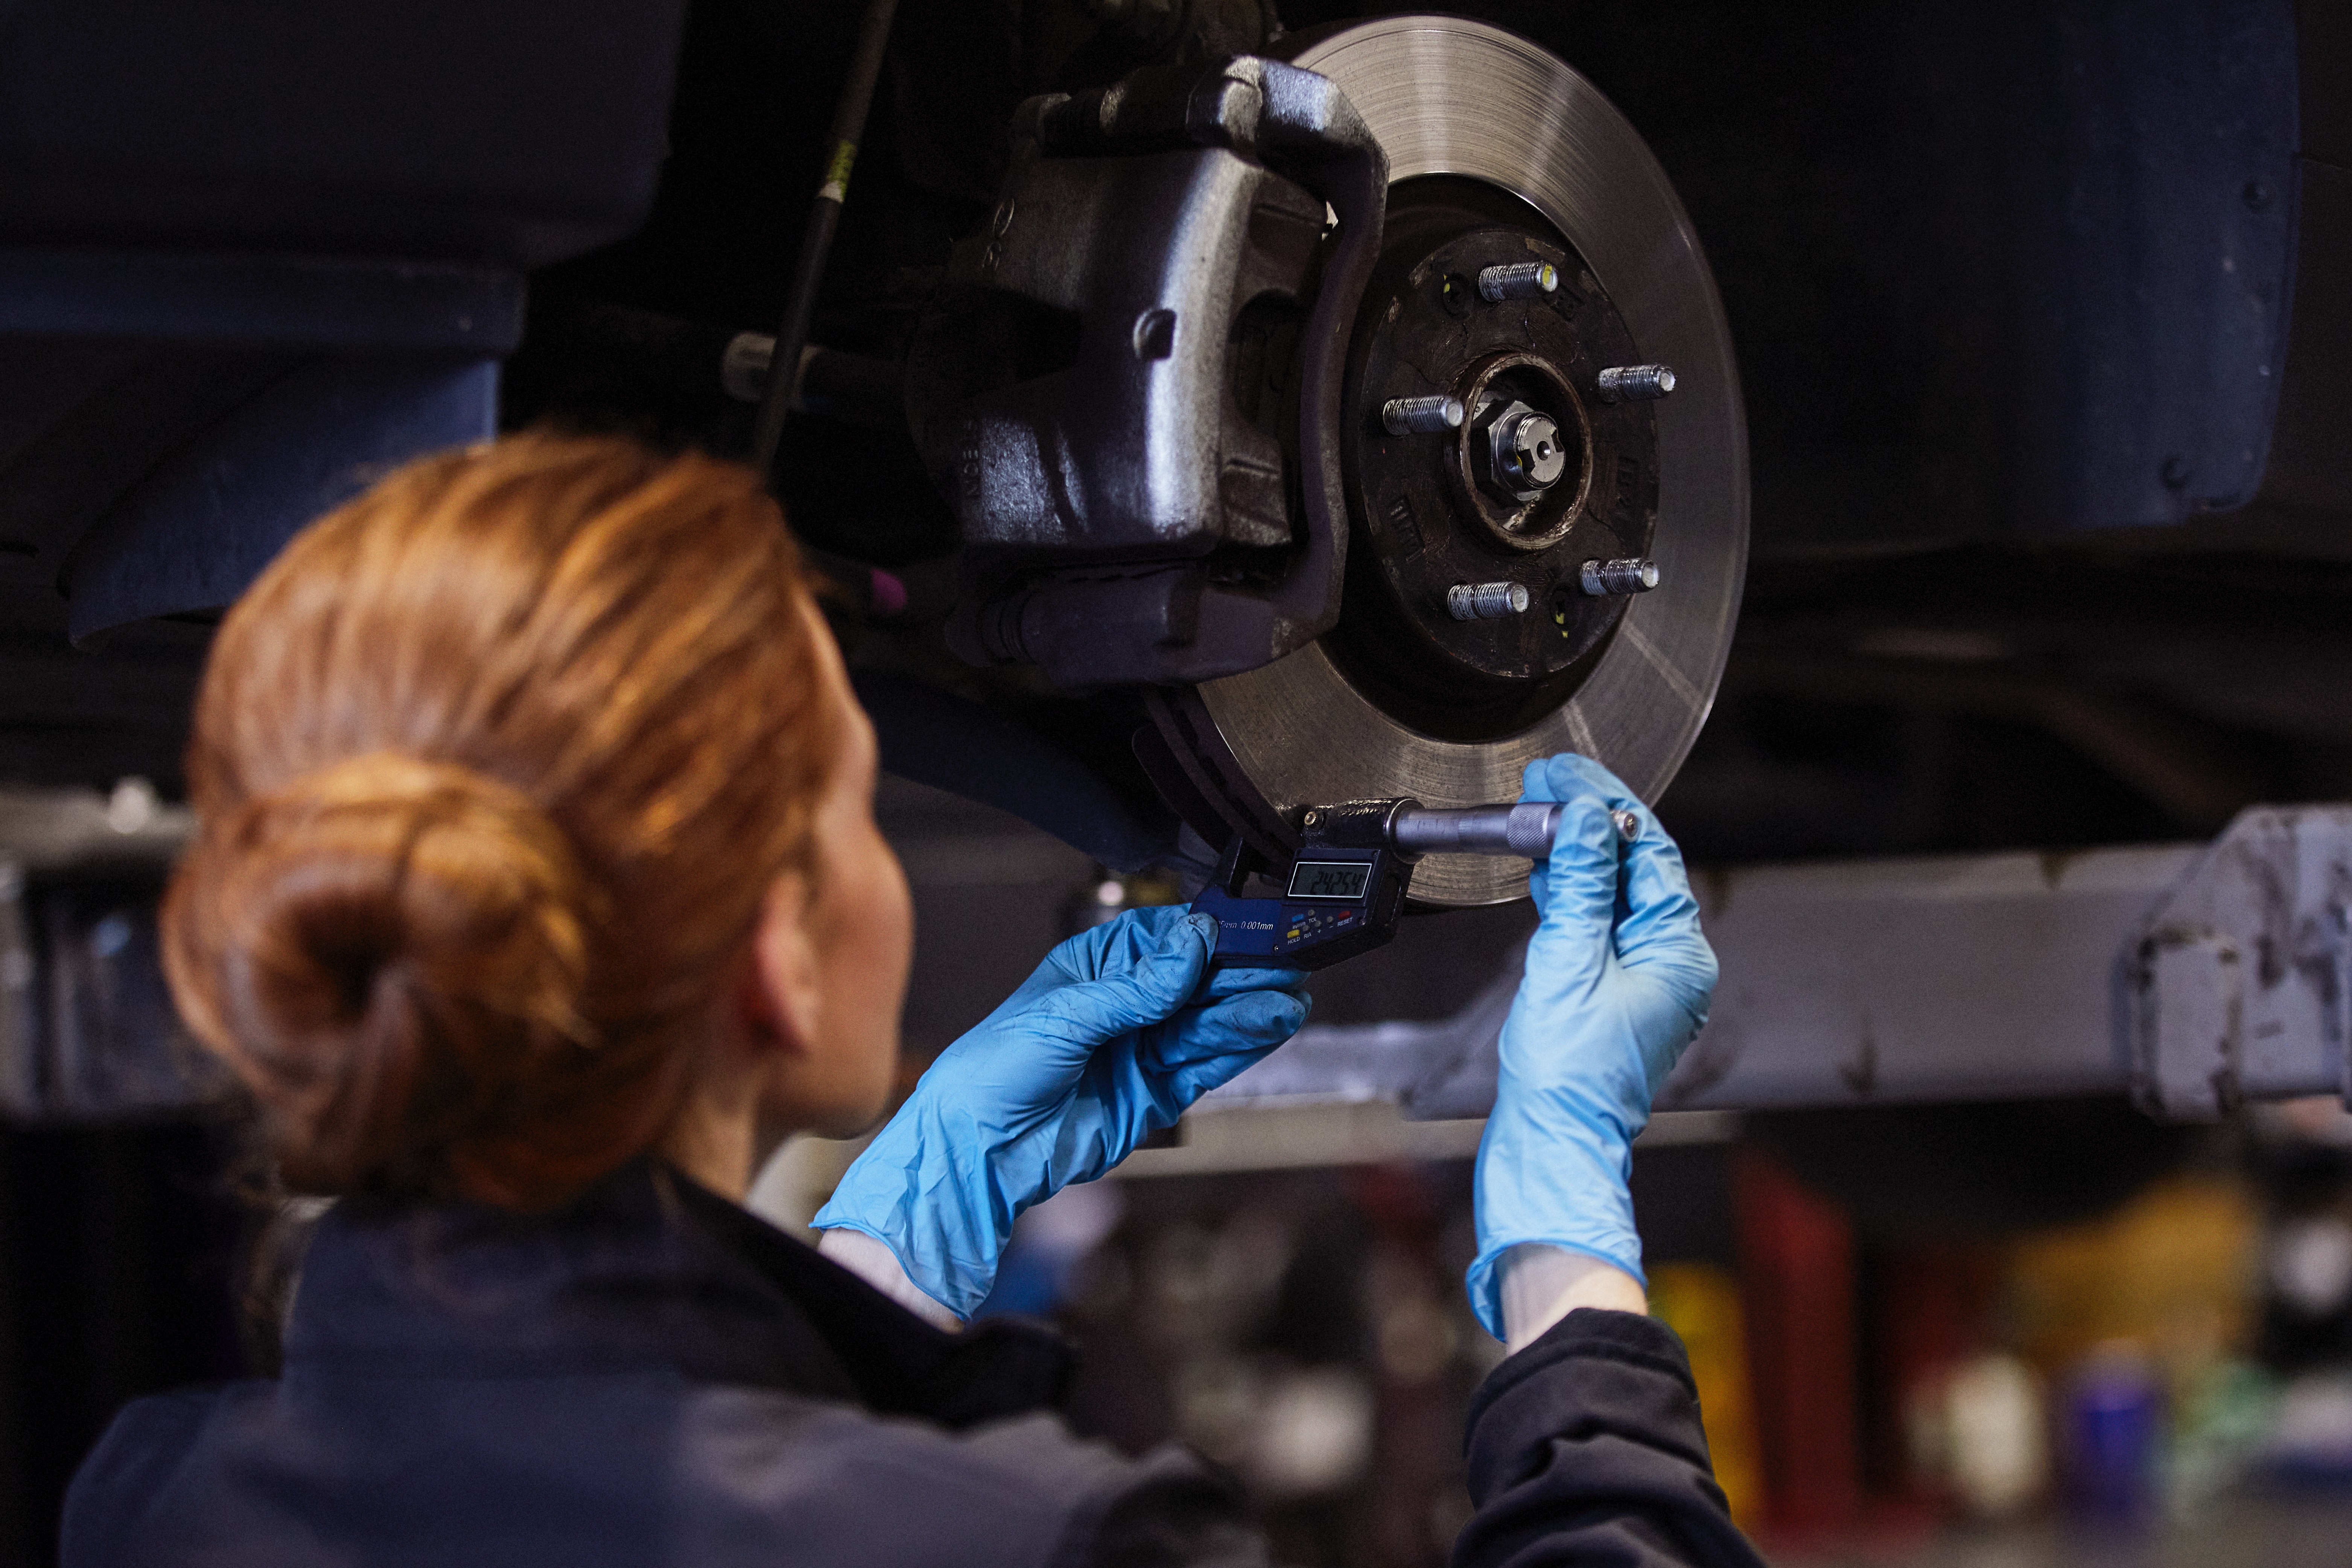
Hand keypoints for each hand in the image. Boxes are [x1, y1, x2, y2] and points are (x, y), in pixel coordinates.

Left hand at [815, 905, 1309, 1319]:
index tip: (1242, 931)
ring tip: (1285, 997)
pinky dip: (1237, 1048)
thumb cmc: (994, 1070)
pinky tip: (1267, 1027)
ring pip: (1206, 1023)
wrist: (979, 1149)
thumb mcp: (1064, 1016)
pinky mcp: (1155, 1093)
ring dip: (1247, 1010)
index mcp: (1094, 968)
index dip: (1205, 935)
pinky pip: (1204, 1065)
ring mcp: (1141, 1050)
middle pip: (1195, 981)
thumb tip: (1191, 948)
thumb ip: (1135, 988)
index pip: (1162, 940)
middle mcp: (1124, 1005)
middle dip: (1238, 973)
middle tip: (1281, 964)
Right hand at [1466, 754, 1716, 1339]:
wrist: (1553, 1141)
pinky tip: (1550, 873)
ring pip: (1618, 895)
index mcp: (1679, 953)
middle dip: (1592, 821)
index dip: (1606, 803)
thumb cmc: (1568, 1075)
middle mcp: (1674, 964)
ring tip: (1540, 816)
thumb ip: (1584, 884)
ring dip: (1580, 853)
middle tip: (1548, 784)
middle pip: (1638, 868)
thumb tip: (1590, 820)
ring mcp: (1647, 981)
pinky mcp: (1616, 995)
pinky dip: (1576, 892)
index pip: (1649, 852)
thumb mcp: (1570, 962)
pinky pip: (1603, 926)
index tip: (1566, 773)